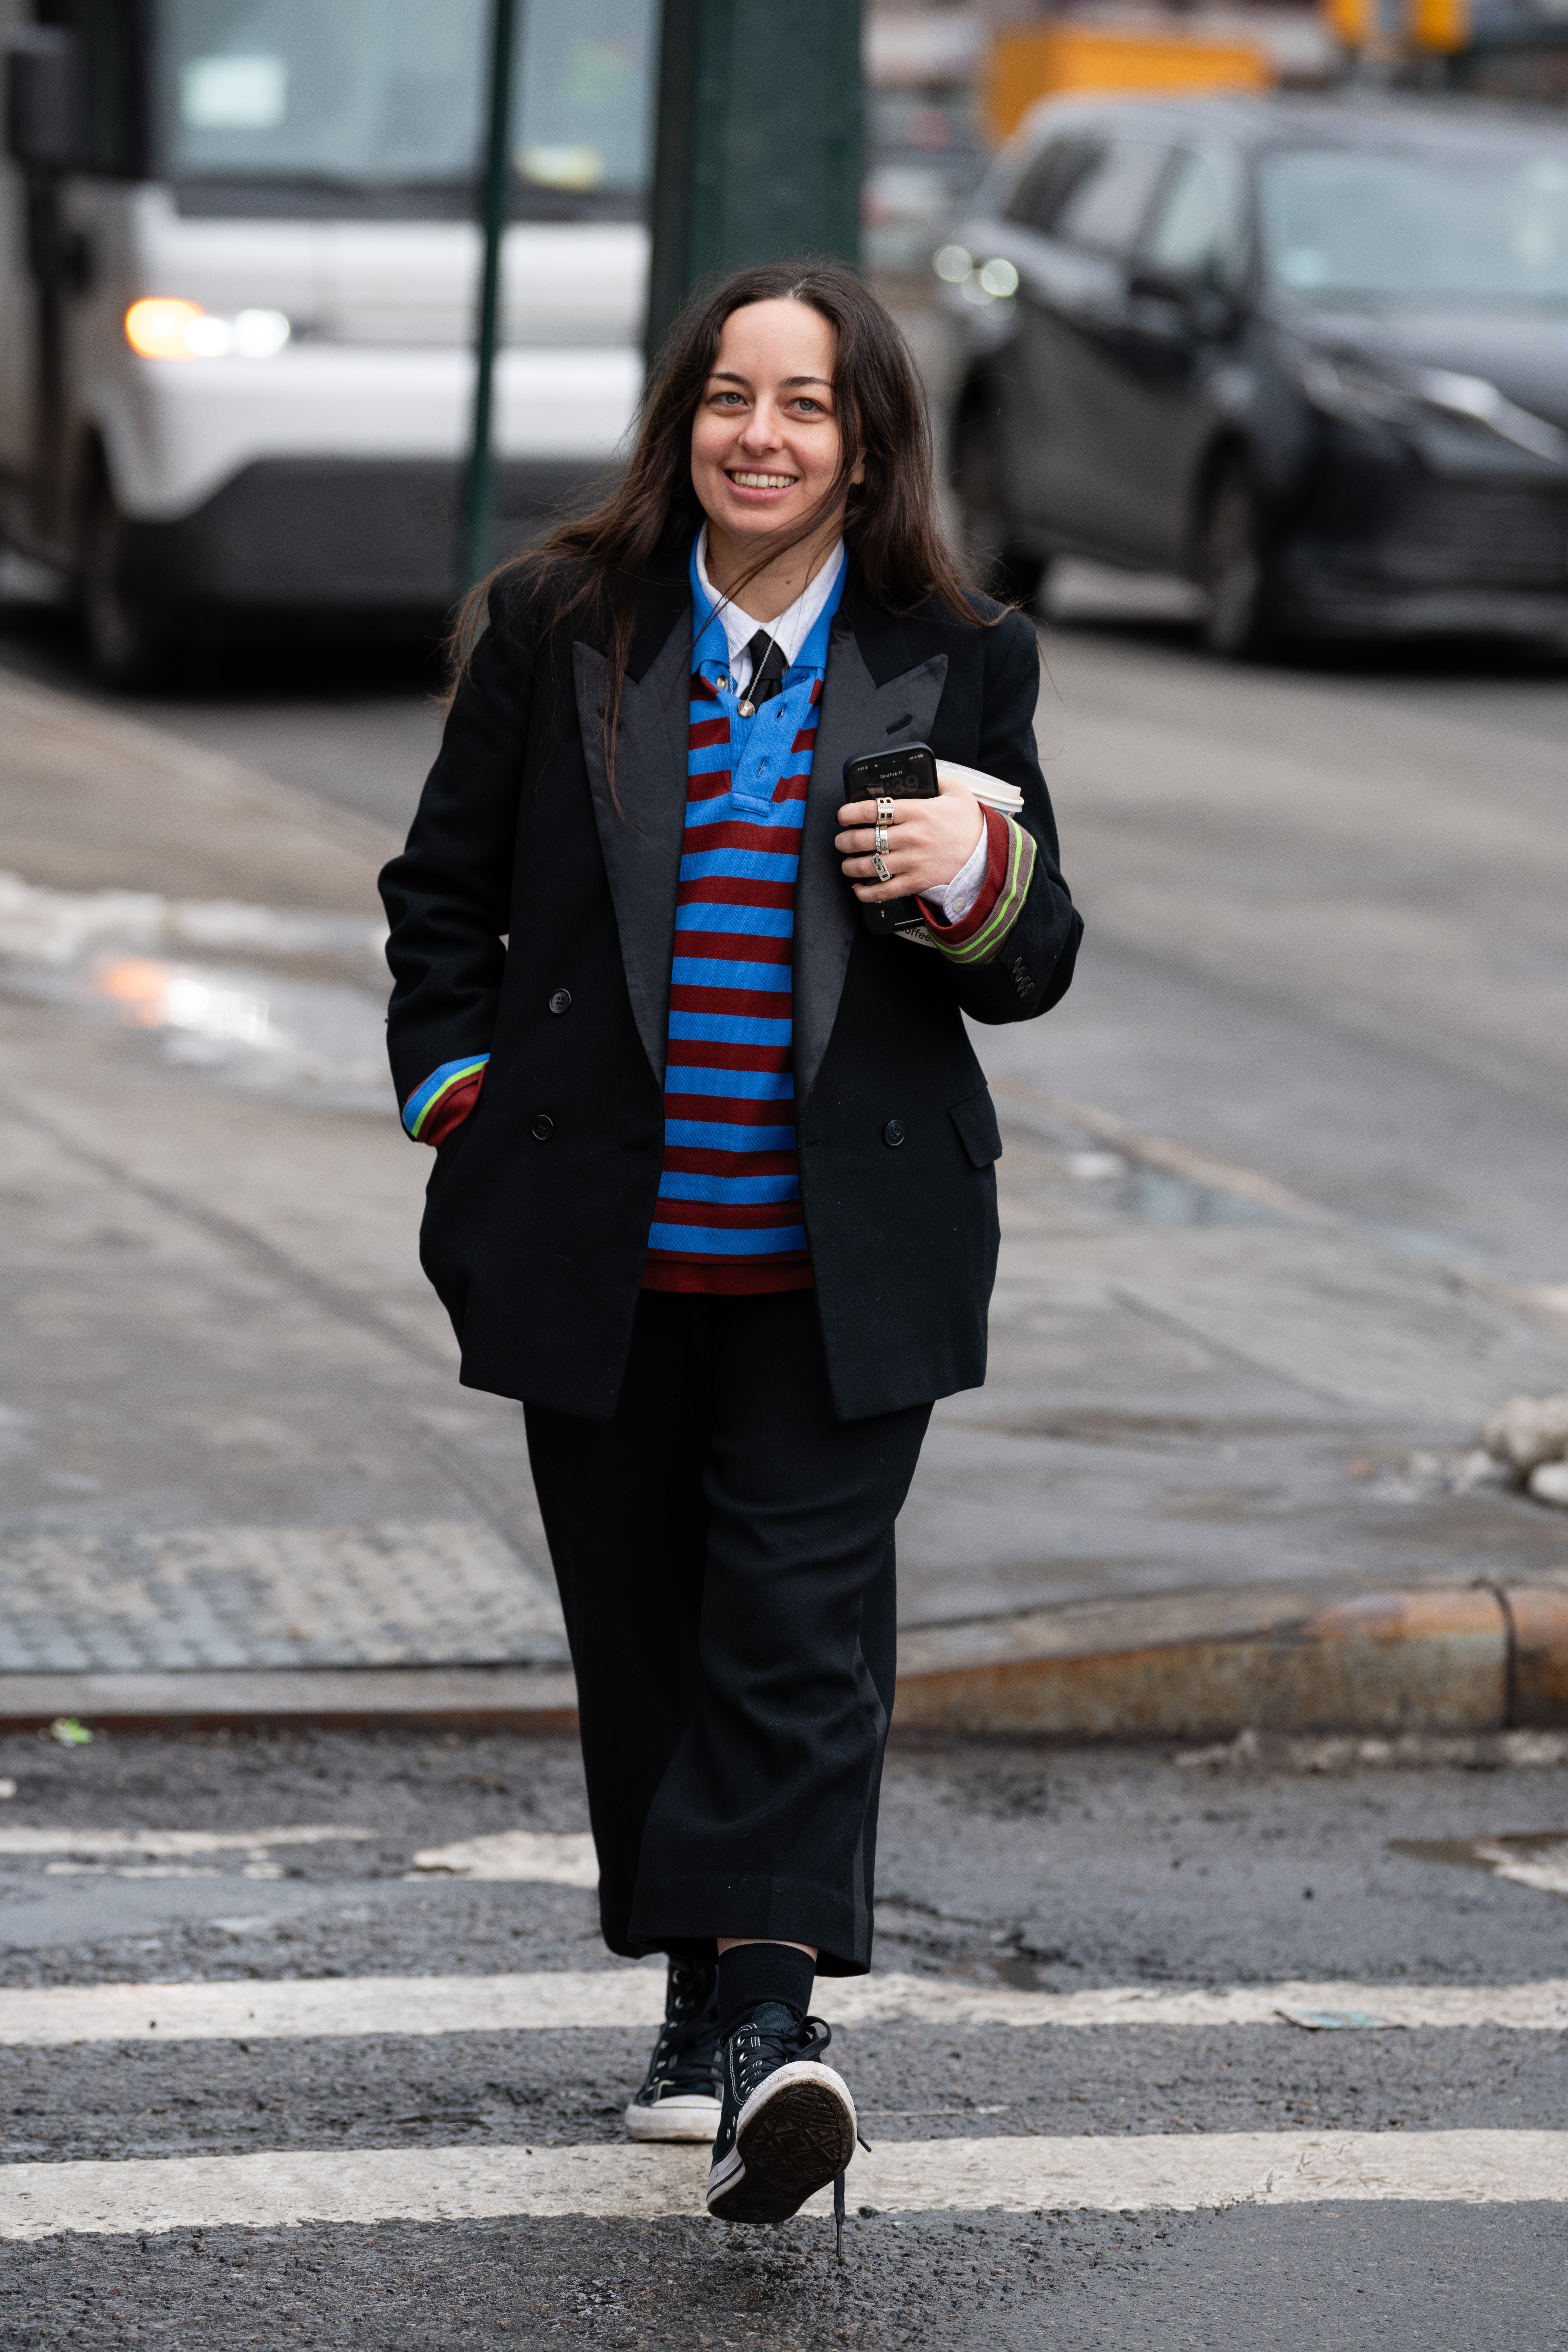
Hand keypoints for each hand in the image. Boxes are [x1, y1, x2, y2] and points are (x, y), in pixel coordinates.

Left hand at [835, 773, 983, 902]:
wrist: (987, 856)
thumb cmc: (971, 825)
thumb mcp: (958, 792)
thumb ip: (936, 779)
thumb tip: (922, 772)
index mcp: (918, 812)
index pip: (873, 809)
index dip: (850, 812)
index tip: (842, 816)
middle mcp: (912, 837)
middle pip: (865, 839)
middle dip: (845, 840)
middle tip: (842, 840)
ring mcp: (912, 862)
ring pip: (869, 865)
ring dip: (850, 865)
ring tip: (846, 863)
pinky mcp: (916, 882)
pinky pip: (883, 890)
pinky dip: (865, 892)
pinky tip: (858, 888)